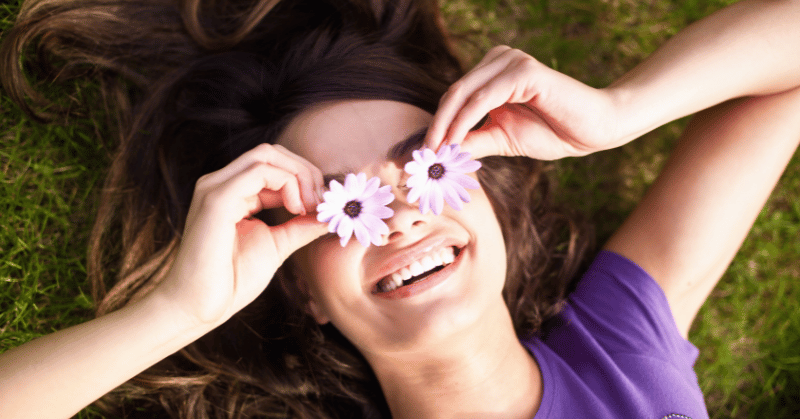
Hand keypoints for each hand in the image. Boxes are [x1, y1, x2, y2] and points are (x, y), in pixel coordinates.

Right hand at [154, 143, 328, 326]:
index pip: (274, 164)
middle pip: (272, 153)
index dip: (305, 178)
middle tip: (321, 202)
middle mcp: (221, 183)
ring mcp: (216, 187)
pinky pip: (259, 172)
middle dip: (305, 171)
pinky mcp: (217, 199)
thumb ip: (300, 225)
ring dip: (299, 176)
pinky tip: (296, 208)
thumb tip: (329, 214)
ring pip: (266, 155)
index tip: (324, 206)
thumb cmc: (231, 280)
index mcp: (232, 192)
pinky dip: (287, 184)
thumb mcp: (277, 245)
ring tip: (309, 207)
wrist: (198, 307)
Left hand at [424, 46, 620, 159]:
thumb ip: (472, 140)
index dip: (437, 124)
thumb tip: (440, 153)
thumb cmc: (552, 131)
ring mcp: (512, 62)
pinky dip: (465, 121)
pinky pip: (483, 98)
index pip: (454, 96)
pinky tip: (454, 141)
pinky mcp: (524, 71)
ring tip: (437, 153)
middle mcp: (500, 60)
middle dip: (436, 126)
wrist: (594, 130)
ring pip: (464, 94)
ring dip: (446, 125)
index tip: (423, 153)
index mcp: (493, 72)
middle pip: (454, 93)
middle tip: (424, 155)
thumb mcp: (501, 138)